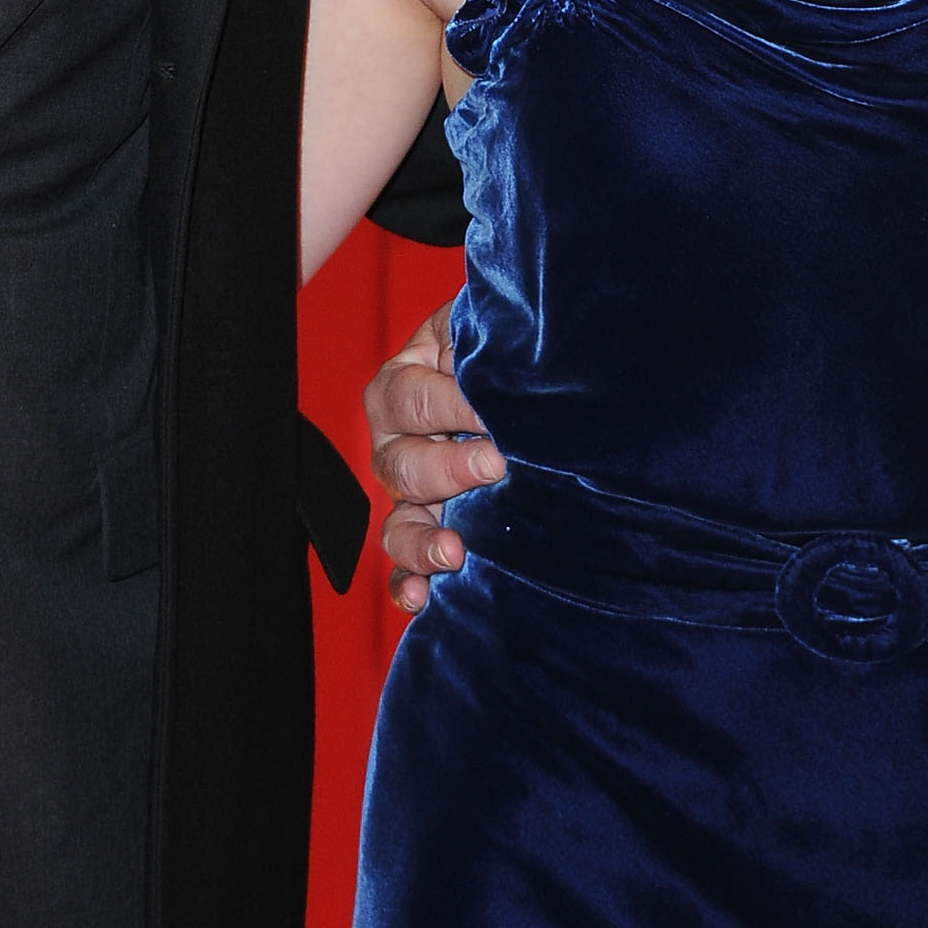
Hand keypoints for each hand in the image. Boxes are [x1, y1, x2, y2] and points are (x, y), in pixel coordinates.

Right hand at [366, 299, 505, 613]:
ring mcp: (411, 496)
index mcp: (402, 383)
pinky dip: (409, 584)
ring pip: (398, 525)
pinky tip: (424, 597)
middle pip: (404, 465)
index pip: (414, 396)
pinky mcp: (429, 535)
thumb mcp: (487, 330)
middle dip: (450, 468)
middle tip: (498, 464)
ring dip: (422, 541)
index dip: (455, 405)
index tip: (497, 412)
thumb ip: (482, 337)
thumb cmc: (503, 351)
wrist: (531, 386)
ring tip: (455, 551)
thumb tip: (497, 353)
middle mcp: (396, 444)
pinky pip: (406, 568)